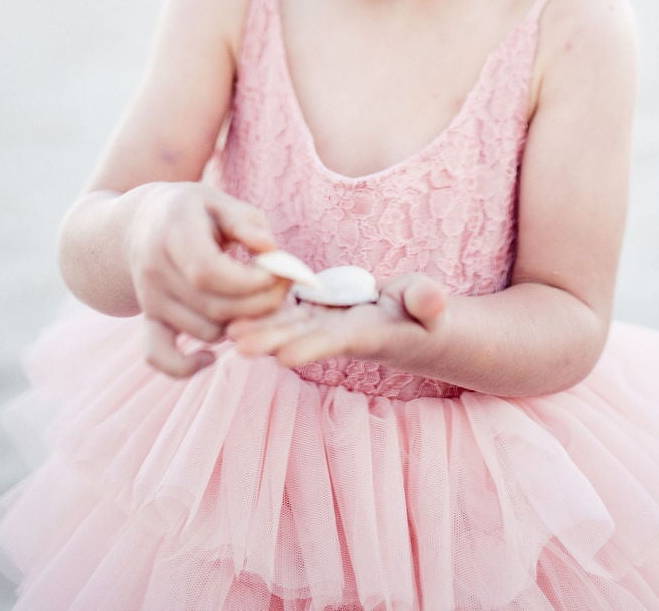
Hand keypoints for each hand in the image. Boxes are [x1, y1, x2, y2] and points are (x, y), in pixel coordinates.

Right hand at [124, 182, 290, 377]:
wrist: (141, 223)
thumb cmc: (192, 211)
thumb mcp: (217, 200)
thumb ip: (245, 222)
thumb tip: (270, 249)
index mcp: (173, 231)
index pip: (208, 271)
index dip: (247, 282)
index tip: (277, 275)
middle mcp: (154, 267)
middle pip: (212, 306)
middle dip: (257, 305)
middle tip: (282, 291)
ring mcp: (148, 297)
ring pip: (203, 331)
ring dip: (239, 325)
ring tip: (256, 302)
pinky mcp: (148, 319)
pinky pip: (159, 356)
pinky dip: (186, 366)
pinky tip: (210, 357)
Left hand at [225, 272, 448, 369]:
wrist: (414, 329)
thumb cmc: (426, 316)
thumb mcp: (431, 307)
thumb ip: (428, 302)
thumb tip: (433, 302)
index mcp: (368, 335)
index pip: (338, 341)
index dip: (312, 347)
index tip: (284, 357)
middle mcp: (340, 335)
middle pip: (302, 338)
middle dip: (271, 341)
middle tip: (237, 343)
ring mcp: (326, 325)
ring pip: (289, 326)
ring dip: (259, 330)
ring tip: (226, 333)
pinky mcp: (318, 314)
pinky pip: (289, 312)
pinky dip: (264, 312)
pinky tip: (235, 310)